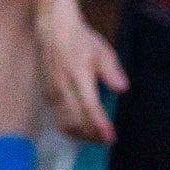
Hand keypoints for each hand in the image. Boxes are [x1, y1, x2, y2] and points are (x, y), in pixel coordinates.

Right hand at [34, 0, 125, 139]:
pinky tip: (80, 130)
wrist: (53, 29)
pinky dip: (70, 128)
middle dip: (92, 135)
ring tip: (95, 138)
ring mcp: (52, 92)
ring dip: (81, 135)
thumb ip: (112, 71)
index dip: (100, 125)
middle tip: (106, 140)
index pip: (90, 107)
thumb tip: (122, 89)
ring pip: (65, 123)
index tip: (111, 136)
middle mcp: (63, 87)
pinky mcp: (47, 94)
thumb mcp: (102, 51)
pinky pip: (57, 118)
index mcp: (78, 75)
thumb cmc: (80, 40)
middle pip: (76, 121)